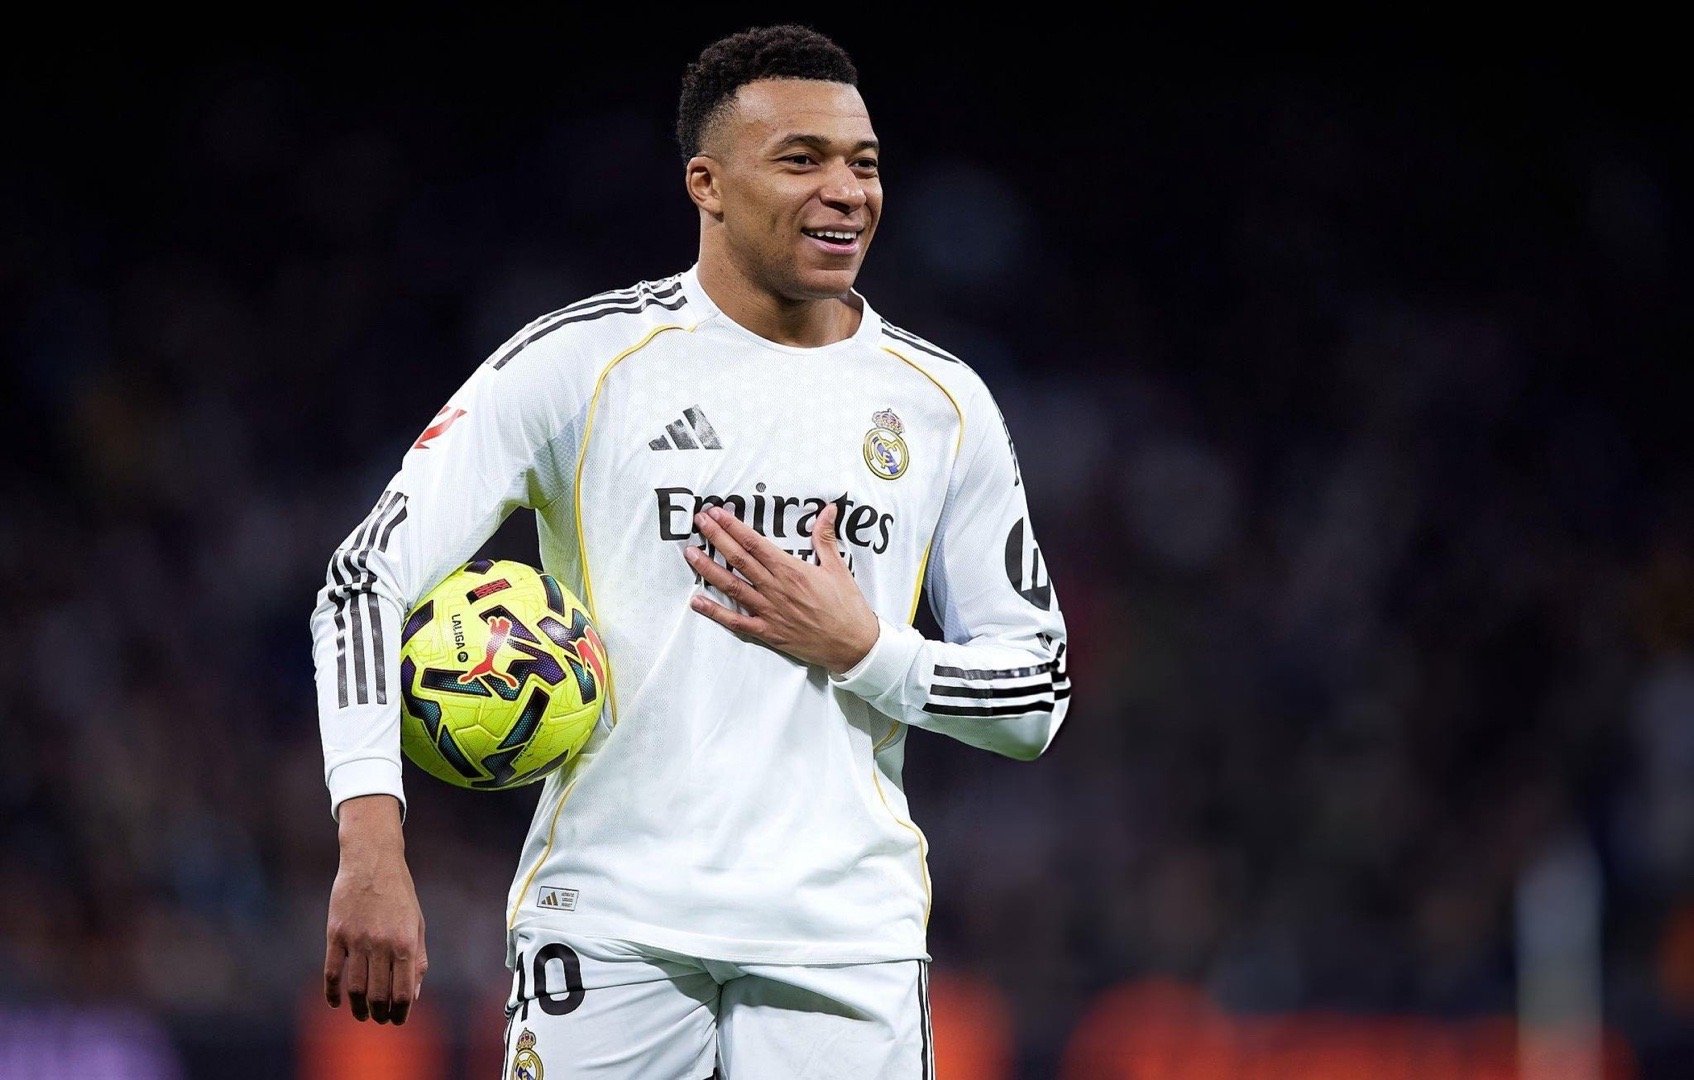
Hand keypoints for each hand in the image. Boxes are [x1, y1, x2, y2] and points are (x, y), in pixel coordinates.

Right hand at [324, 795, 427, 1024]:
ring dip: (358, 1008)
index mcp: (405, 943)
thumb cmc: (399, 893)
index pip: (403, 991)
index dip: (400, 1012)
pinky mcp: (335, 934)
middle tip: (379, 1020)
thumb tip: (412, 994)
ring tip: (362, 1015)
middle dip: (380, 1014)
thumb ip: (418, 959)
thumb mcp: (417, 923)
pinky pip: (332, 971)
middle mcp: (381, 944)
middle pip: (378, 994)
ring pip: (355, 988)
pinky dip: (332, 992)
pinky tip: (335, 1003)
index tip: (398, 1021)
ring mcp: (356, 939)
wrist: (372, 861)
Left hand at [684, 502, 878, 673]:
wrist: (853, 644)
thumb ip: (826, 537)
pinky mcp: (767, 632)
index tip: (717, 513)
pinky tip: (697, 601)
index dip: (733, 526)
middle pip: (739, 559)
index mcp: (792, 570)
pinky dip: (715, 612)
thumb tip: (828, 509)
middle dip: (717, 538)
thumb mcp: (838, 567)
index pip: (755, 543)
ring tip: (691, 554)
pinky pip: (735, 621)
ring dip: (709, 569)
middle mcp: (776, 588)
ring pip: (732, 586)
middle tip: (699, 522)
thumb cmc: (847, 606)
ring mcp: (769, 611)